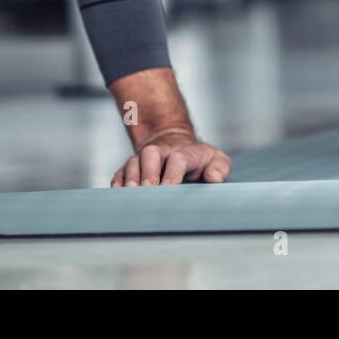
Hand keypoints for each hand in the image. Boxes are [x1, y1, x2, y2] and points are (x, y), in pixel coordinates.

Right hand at [110, 128, 231, 186]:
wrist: (175, 144)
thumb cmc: (198, 159)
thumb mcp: (216, 160)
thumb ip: (220, 168)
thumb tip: (213, 178)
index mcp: (184, 153)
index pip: (178, 159)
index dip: (173, 172)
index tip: (169, 187)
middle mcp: (161, 153)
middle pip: (151, 154)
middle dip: (148, 172)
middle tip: (147, 189)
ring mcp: (144, 159)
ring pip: (133, 162)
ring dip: (131, 177)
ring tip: (131, 193)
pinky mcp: (131, 168)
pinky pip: (120, 172)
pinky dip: (118, 182)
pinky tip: (119, 194)